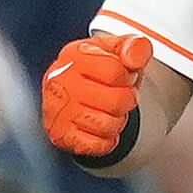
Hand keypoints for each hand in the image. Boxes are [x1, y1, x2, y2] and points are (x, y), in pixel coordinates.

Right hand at [42, 33, 151, 156]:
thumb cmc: (101, 69)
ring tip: (110, 111)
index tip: (123, 77)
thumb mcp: (120, 50)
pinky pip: (96, 145)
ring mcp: (56, 109)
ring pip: (107, 125)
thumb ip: (136, 47)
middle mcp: (60, 80)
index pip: (116, 72)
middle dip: (126, 101)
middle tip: (119, 97)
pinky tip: (101, 128)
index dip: (128, 78)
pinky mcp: (59, 134)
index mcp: (75, 54)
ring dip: (117, 121)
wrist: (77, 92)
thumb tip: (134, 59)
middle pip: (116, 101)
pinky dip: (106, 140)